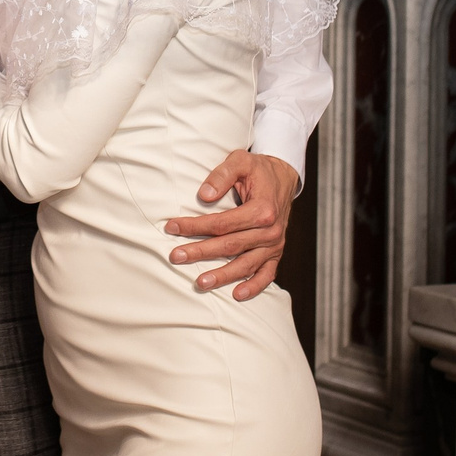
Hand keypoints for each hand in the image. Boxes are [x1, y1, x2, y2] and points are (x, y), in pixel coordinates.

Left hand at [166, 151, 298, 301]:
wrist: (283, 177)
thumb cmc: (258, 170)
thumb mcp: (240, 161)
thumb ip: (221, 175)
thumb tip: (204, 196)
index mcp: (262, 209)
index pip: (222, 223)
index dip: (195, 226)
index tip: (172, 227)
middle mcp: (270, 230)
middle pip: (230, 245)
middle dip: (200, 252)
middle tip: (176, 257)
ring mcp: (274, 244)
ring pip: (245, 264)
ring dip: (223, 276)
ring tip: (200, 283)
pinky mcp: (276, 253)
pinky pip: (267, 274)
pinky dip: (254, 287)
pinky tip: (237, 294)